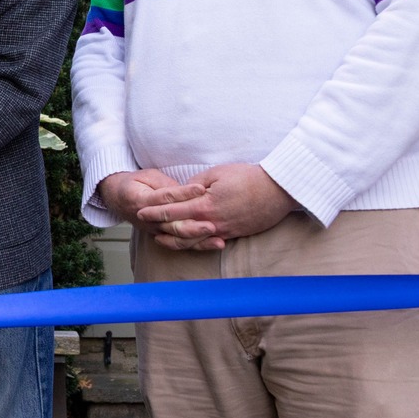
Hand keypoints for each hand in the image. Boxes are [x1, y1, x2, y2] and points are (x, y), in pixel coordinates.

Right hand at [100, 170, 220, 251]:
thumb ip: (165, 184)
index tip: (201, 188)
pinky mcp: (163, 235)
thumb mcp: (147, 176)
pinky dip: (199, 245)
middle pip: (173, 225)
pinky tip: (215, 244)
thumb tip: (186, 190)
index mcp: (142, 200)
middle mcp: (149, 219)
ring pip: (179, 238)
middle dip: (194, 226)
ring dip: (200, 240)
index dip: (183, 193)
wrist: (118, 198)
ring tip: (219, 239)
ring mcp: (156, 230)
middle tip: (212, 224)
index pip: (165, 197)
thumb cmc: (135, 183)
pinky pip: (181, 243)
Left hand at [133, 163, 299, 248]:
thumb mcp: (217, 174)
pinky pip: (209, 242)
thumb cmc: (248, 177)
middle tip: (143, 226)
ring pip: (193, 241)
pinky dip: (195, 244)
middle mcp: (212, 222)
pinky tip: (189, 241)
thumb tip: (183, 192)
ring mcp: (223, 231)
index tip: (140, 211)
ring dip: (174, 241)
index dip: (154, 212)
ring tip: (160, 239)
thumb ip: (196, 185)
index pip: (172, 211)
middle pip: (179, 230)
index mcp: (204, 205)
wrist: (278, 191)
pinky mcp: (234, 234)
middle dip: (159, 228)